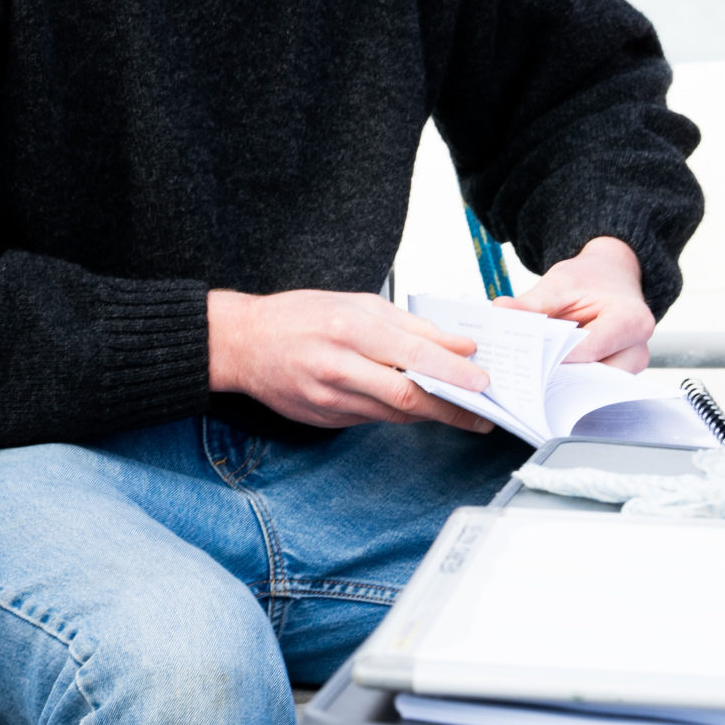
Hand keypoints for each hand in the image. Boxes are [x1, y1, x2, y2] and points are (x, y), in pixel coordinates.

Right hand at [209, 288, 493, 431]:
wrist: (240, 344)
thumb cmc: (295, 317)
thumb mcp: (354, 304)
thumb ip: (407, 325)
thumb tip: (454, 344)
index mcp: (350, 329)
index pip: (416, 356)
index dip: (455, 372)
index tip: (483, 381)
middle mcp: (339, 366)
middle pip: (409, 397)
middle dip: (454, 408)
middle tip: (482, 414)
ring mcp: (330, 398)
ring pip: (395, 415)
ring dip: (430, 414)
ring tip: (456, 410)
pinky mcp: (324, 418)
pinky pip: (373, 420)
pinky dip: (396, 414)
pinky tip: (409, 406)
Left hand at [498, 235, 652, 371]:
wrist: (611, 277)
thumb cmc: (590, 279)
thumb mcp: (560, 283)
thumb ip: (532, 302)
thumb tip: (501, 309)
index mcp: (632, 320)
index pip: (590, 349)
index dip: (554, 356)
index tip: (522, 356)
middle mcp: (637, 348)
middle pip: (595, 375)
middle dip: (557, 375)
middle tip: (519, 372)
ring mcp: (629, 364)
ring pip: (591, 386)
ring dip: (560, 381)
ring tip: (526, 373)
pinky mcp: (616, 373)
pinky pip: (590, 384)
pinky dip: (565, 378)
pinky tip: (540, 371)